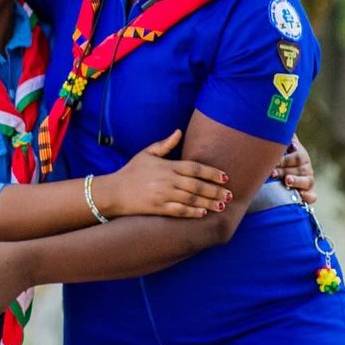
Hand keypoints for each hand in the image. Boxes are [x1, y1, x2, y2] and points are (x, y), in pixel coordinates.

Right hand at [93, 130, 230, 218]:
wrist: (114, 191)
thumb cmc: (132, 171)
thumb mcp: (147, 153)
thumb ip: (165, 144)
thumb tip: (179, 132)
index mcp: (167, 166)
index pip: (195, 168)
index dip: (212, 173)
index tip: (225, 177)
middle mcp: (167, 180)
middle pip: (197, 185)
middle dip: (215, 190)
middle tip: (230, 195)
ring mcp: (163, 195)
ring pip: (191, 199)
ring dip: (208, 202)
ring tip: (221, 206)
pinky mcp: (158, 208)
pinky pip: (179, 211)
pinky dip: (192, 212)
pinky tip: (203, 213)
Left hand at [270, 134, 316, 204]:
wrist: (281, 179)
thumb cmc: (279, 161)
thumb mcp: (281, 149)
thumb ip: (282, 139)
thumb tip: (280, 124)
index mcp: (300, 155)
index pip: (296, 156)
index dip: (284, 159)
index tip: (273, 162)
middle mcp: (306, 168)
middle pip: (299, 169)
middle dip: (285, 171)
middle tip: (273, 173)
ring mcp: (308, 181)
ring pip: (307, 181)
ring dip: (296, 181)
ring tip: (287, 181)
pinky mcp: (309, 194)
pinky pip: (312, 196)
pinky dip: (307, 196)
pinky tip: (299, 195)